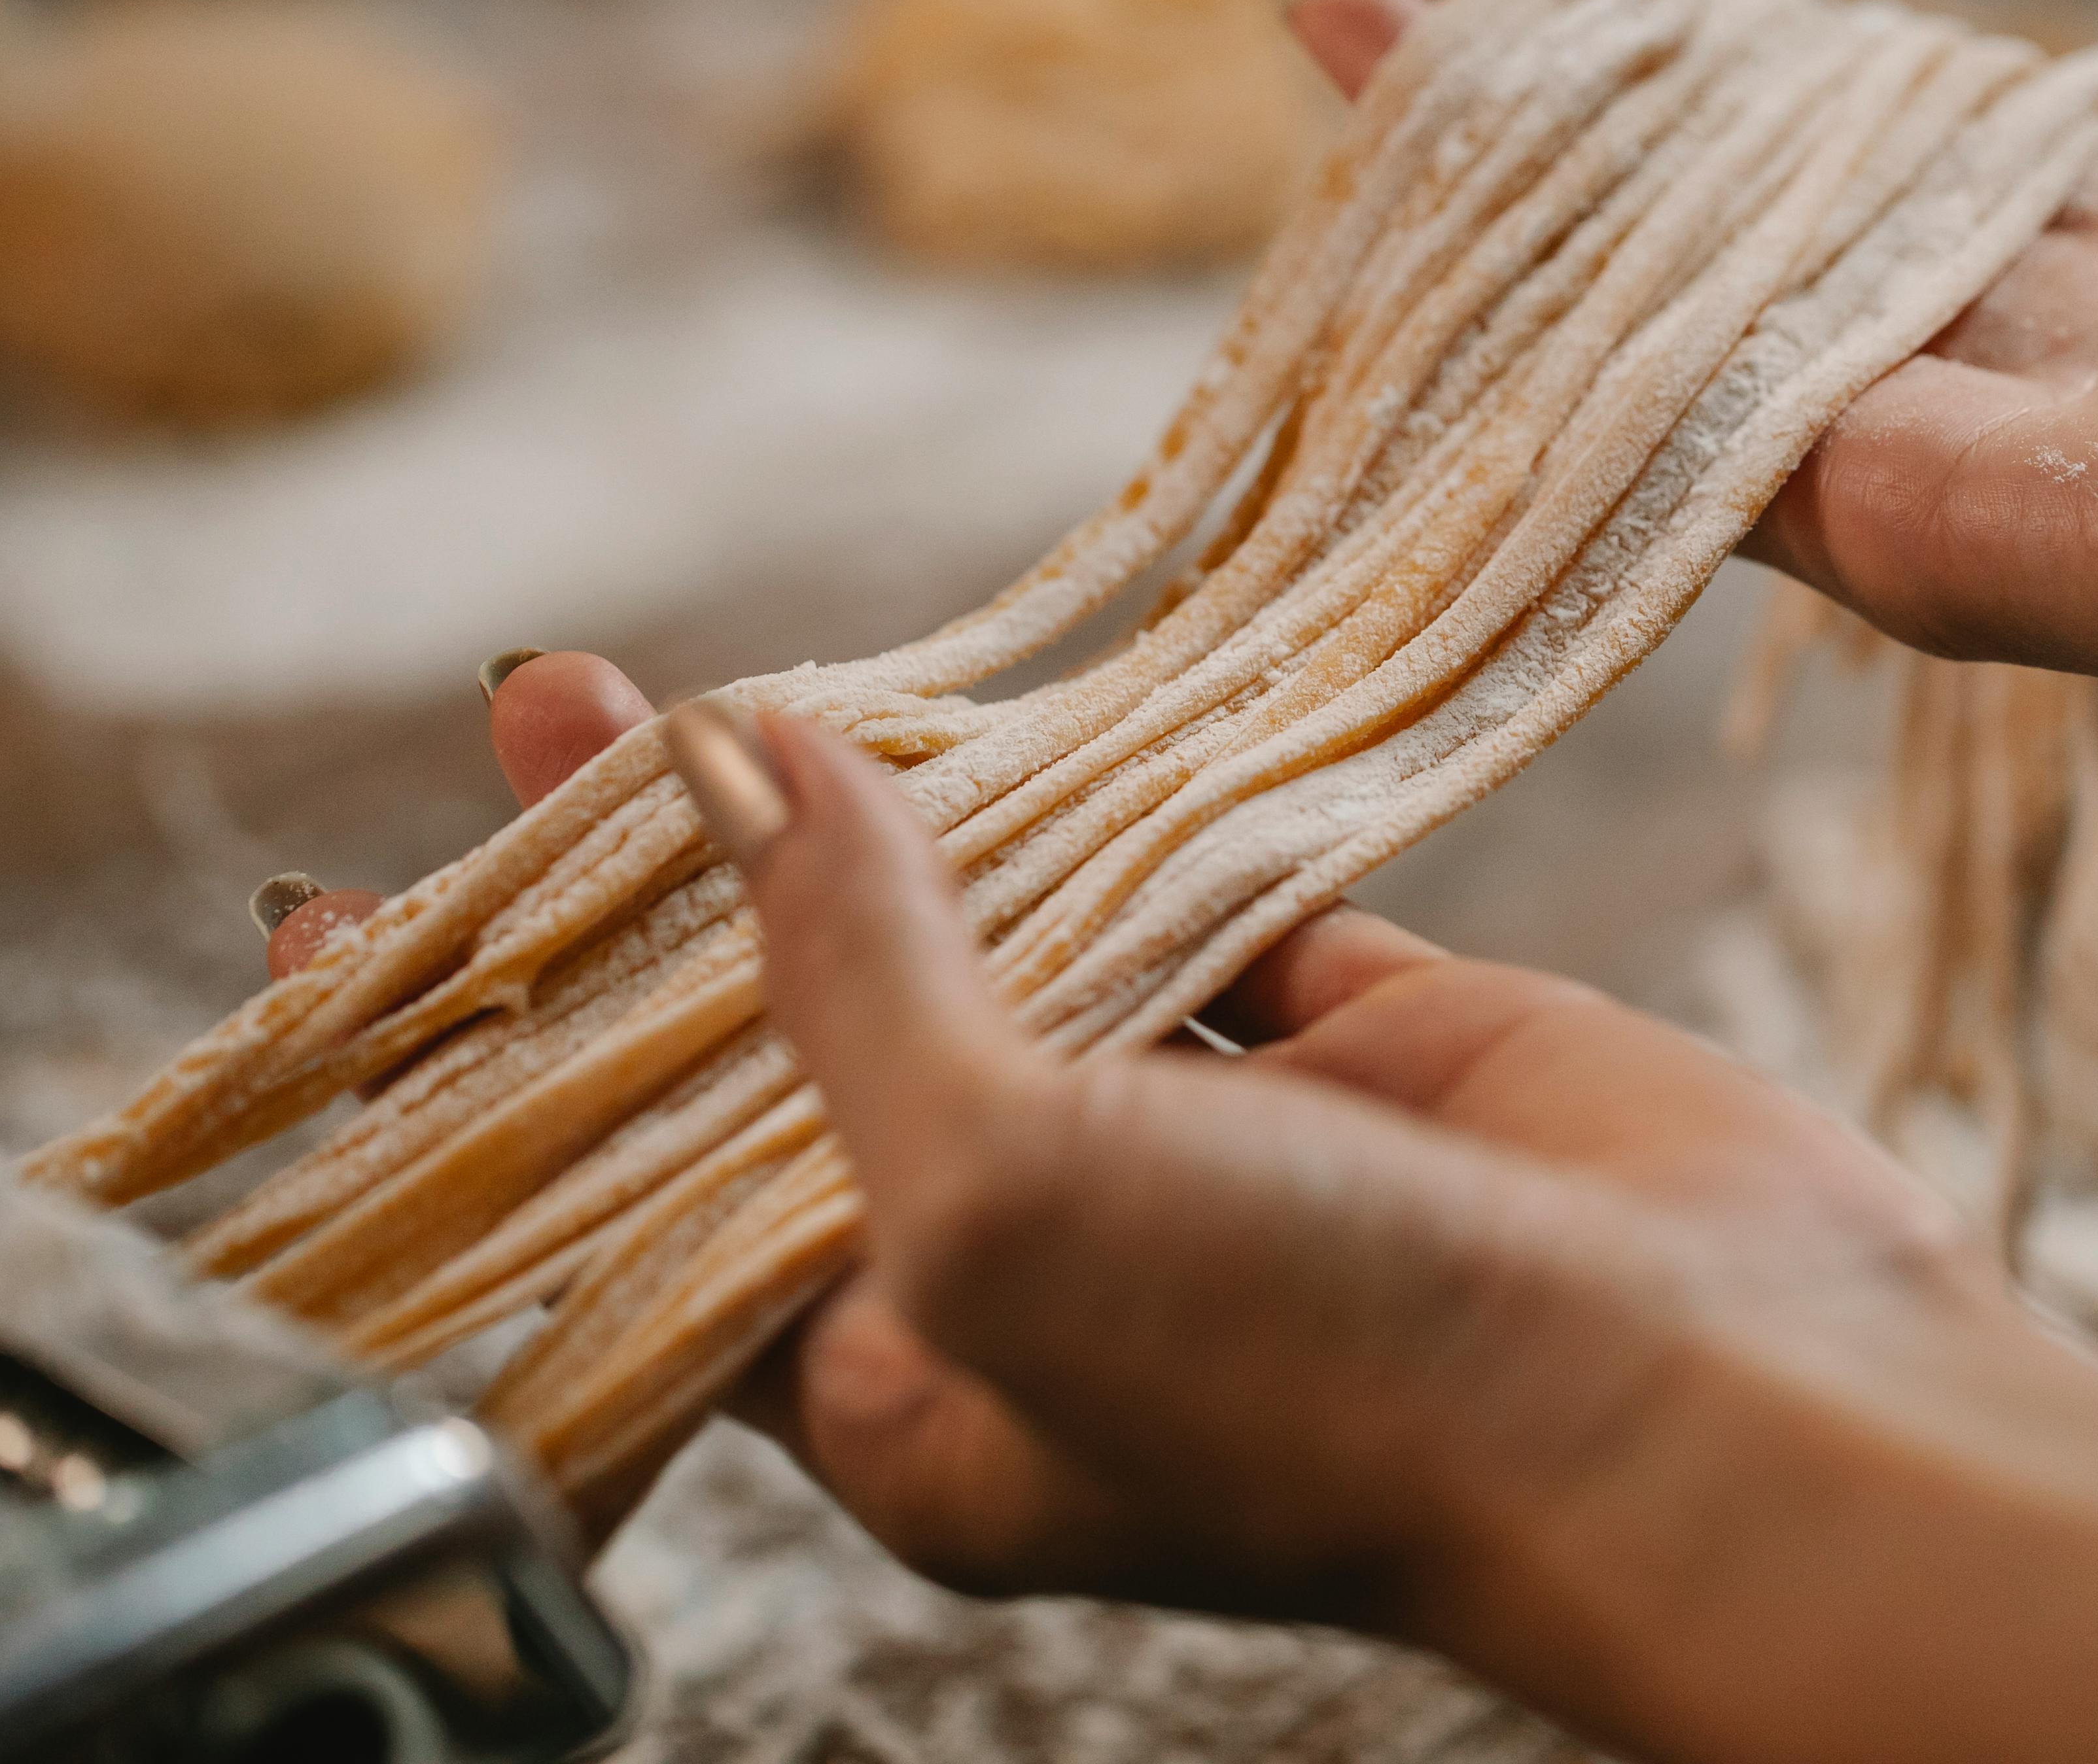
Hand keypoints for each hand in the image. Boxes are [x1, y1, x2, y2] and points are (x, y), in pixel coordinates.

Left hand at [269, 656, 2097, 1763]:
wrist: (1730, 1410)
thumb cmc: (1350, 1383)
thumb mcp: (1012, 1205)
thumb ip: (861, 987)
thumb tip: (748, 773)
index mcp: (916, 1379)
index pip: (642, 1189)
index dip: (511, 1044)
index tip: (367, 904)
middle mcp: (1048, 1262)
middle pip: (809, 1042)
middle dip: (681, 891)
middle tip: (563, 716)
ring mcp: (1211, 1144)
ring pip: (1009, 942)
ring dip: (894, 821)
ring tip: (754, 686)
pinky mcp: (1363, 1041)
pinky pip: (1208, 887)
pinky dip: (1130, 797)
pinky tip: (1035, 697)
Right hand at [1278, 0, 2097, 1066]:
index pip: (1870, 133)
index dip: (1726, 40)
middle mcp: (2007, 362)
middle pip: (1722, 202)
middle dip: (1541, 78)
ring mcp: (1941, 456)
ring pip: (1661, 296)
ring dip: (1491, 162)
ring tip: (1324, 18)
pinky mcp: (1915, 528)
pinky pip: (1684, 424)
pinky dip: (1547, 313)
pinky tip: (1401, 189)